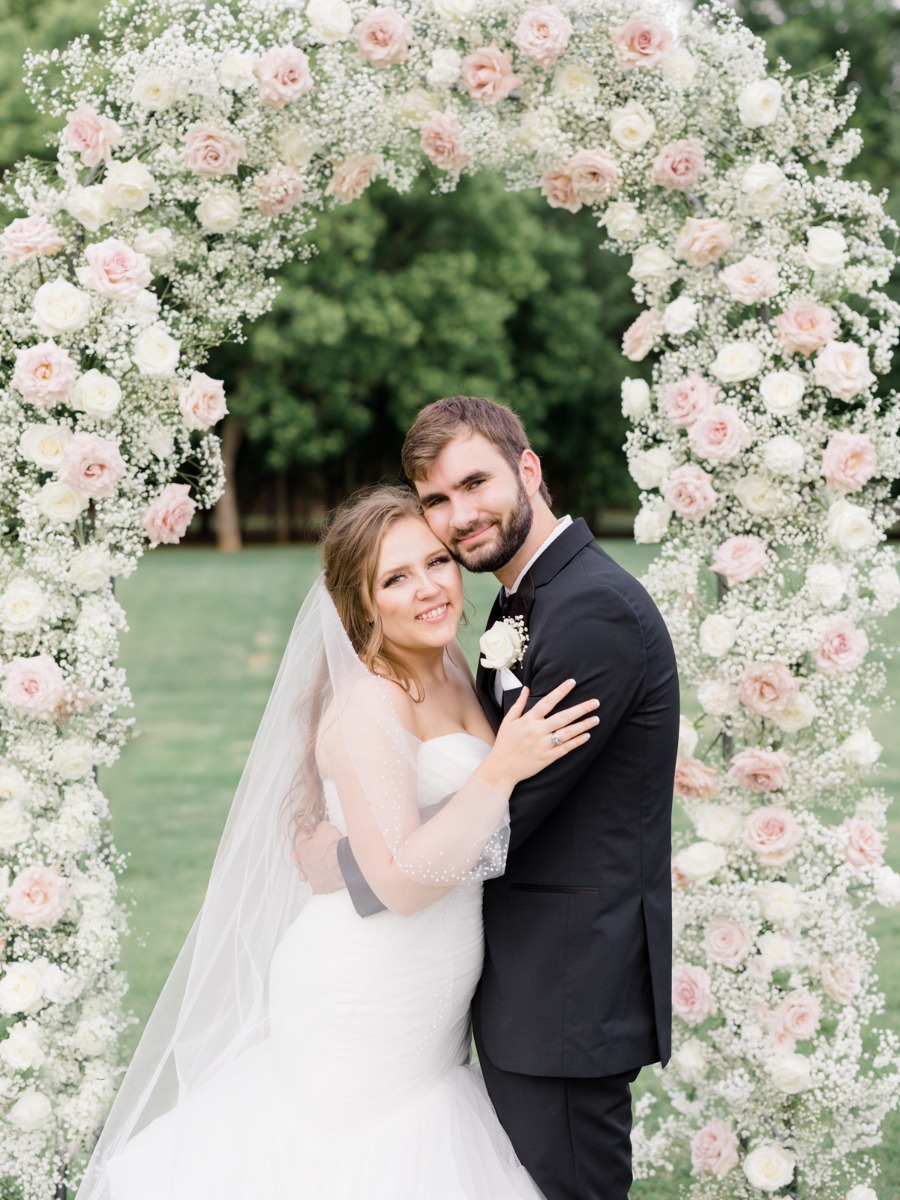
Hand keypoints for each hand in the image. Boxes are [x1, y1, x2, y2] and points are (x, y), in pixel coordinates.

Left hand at [292, 821, 345, 893]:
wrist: (342, 863)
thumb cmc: (333, 847)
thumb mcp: (326, 828)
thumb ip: (321, 826)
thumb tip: (321, 826)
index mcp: (304, 849)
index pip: (301, 838)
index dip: (306, 834)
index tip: (308, 832)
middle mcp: (305, 863)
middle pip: (299, 859)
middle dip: (299, 856)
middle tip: (298, 854)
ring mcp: (311, 876)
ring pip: (305, 875)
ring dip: (305, 873)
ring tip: (304, 874)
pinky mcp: (319, 886)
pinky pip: (316, 887)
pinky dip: (317, 885)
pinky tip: (318, 885)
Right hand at [482, 679, 598, 788]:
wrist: (502, 768)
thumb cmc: (504, 743)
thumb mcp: (508, 721)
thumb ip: (519, 704)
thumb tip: (526, 688)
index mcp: (528, 720)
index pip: (548, 701)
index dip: (561, 691)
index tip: (572, 682)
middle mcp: (538, 731)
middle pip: (563, 717)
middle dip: (581, 709)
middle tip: (596, 702)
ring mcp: (544, 745)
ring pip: (568, 733)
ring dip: (584, 725)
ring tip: (596, 718)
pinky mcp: (548, 758)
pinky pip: (566, 748)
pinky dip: (577, 742)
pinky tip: (587, 736)